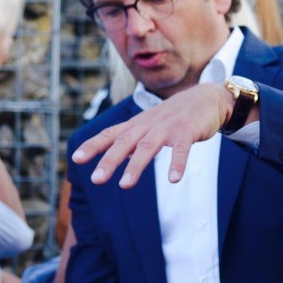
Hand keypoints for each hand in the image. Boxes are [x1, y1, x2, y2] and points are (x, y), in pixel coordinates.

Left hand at [71, 84, 233, 187]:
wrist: (207, 98)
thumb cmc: (175, 115)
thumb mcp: (150, 124)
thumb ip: (132, 140)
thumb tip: (111, 159)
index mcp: (138, 124)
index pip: (111, 134)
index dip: (93, 145)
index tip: (75, 159)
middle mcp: (149, 125)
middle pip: (125, 142)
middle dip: (109, 161)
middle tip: (96, 180)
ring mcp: (168, 127)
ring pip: (148, 146)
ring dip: (136, 166)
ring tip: (125, 185)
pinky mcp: (188, 131)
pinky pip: (182, 149)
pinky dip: (177, 164)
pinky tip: (173, 180)